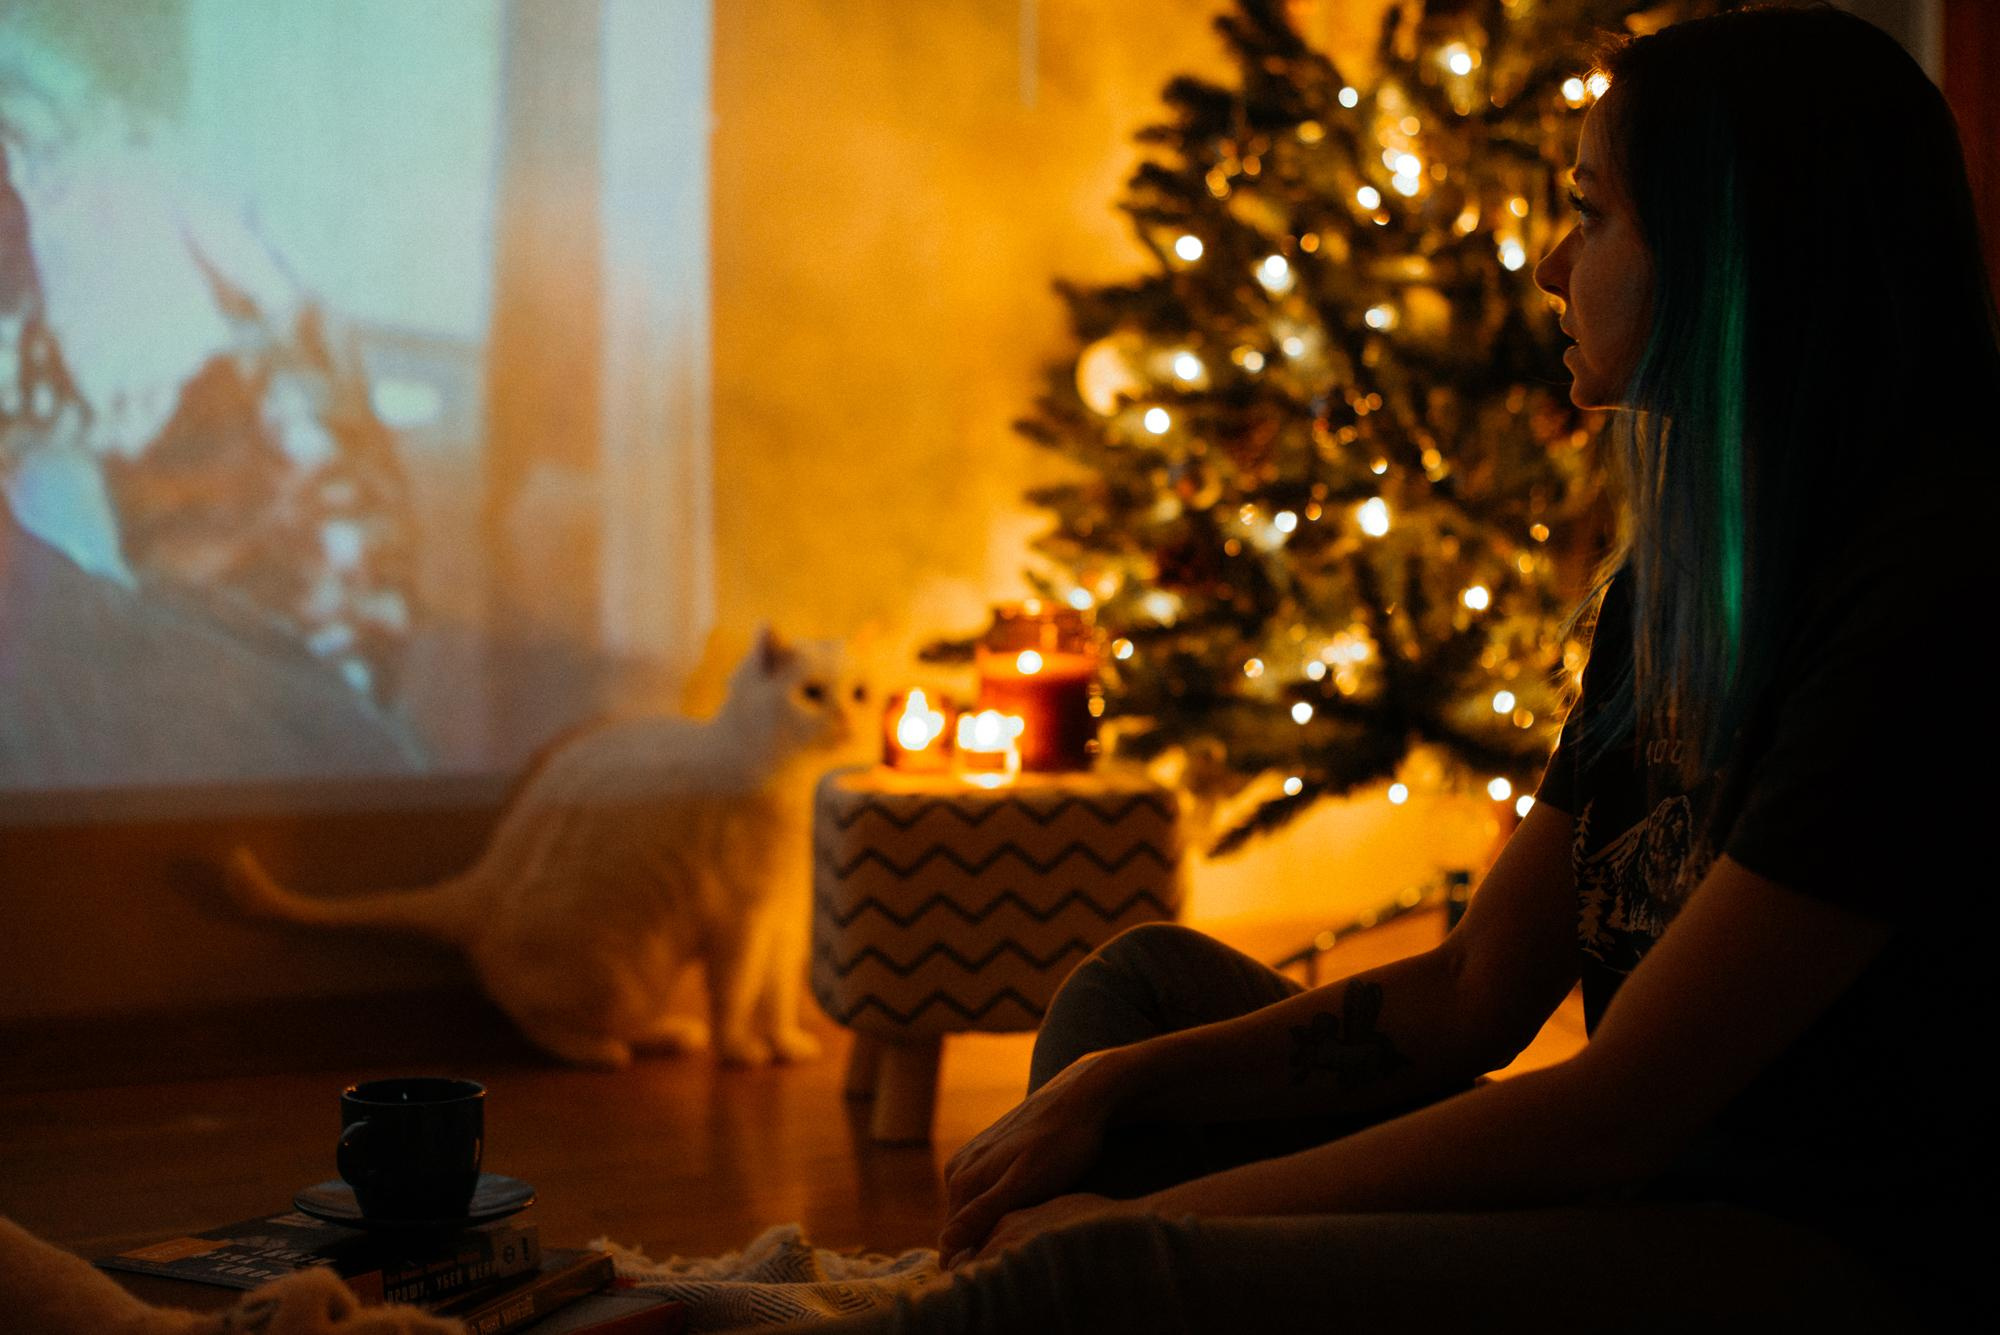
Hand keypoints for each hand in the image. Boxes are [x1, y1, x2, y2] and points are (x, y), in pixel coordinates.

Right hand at [936, 1049, 1127, 1264]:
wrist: (1082, 1097)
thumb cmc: (1061, 1143)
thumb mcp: (1026, 1182)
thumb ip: (984, 1212)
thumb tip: (945, 1245)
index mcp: (961, 1180)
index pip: (952, 1246)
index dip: (979, 1264)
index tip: (1010, 1271)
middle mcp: (958, 1170)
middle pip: (963, 1230)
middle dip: (988, 1246)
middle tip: (1028, 1252)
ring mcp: (972, 1160)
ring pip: (976, 1213)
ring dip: (998, 1228)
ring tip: (1034, 1230)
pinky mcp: (989, 1156)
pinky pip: (988, 1196)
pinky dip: (1005, 1209)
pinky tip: (1032, 1208)